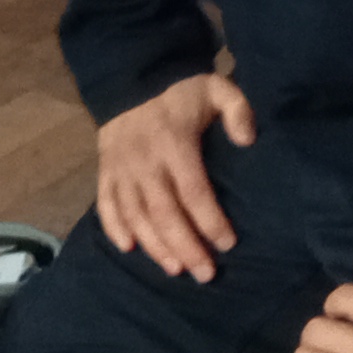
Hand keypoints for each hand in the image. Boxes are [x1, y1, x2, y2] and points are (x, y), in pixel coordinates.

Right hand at [96, 71, 252, 281]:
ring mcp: (120, 168)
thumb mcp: (216, 89)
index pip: (193, 191)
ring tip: (176, 269)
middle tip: (205, 274)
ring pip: (135, 215)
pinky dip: (115, 228)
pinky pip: (106, 205)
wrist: (131, 79)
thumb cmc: (181, 93)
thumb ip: (237, 109)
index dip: (210, 221)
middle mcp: (144, 161)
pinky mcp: (105, 172)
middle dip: (185, 247)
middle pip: (163, 213)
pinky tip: (129, 249)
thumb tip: (247, 141)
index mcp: (173, 143)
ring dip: (154, 245)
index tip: (228, 244)